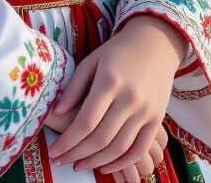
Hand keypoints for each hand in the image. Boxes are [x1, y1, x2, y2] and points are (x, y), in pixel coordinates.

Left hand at [45, 15, 188, 174]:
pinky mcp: (157, 119)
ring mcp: (146, 110)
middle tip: (61, 161)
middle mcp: (129, 98)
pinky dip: (122, 163)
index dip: (68, 141)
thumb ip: (74, 87)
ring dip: (96, 162)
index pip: (85, 121)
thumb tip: (57, 112)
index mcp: (110, 81)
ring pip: (119, 148)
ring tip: (79, 165)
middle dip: (77, 154)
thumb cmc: (118, 51)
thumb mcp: (92, 61)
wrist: (156, 43)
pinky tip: (106, 167)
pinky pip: (139, 149)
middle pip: (100, 138)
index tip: (54, 152)